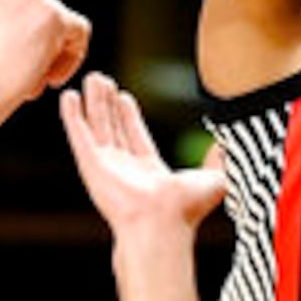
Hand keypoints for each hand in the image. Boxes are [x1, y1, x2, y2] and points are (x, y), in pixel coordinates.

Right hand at [0, 0, 91, 126]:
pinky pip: (77, 30)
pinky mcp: (51, 19)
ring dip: (39, 52)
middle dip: (19, 41)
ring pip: (50, 23)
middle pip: (28, 9)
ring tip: (23, 84)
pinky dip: (69, 55)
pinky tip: (48, 79)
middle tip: (8, 76)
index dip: (0, 28)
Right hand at [58, 71, 226, 249]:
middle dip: (108, 104)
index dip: (129, 116)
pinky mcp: (91, 165)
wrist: (162, 222)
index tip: (124, 96)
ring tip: (91, 78)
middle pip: (113, 128)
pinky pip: (79, 135)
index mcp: (150, 173)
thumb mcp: (214, 179)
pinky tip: (69, 96)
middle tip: (102, 80)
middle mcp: (125, 169)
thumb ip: (220, 160)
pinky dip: (72, 116)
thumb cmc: (187, 209)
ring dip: (93, 103)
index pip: (136, 136)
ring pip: (97, 126)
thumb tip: (231, 146)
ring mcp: (106, 167)